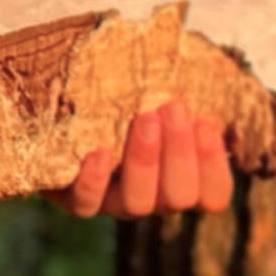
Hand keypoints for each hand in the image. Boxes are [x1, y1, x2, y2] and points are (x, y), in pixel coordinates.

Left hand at [44, 100, 233, 218]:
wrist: (61, 117)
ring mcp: (114, 204)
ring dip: (145, 160)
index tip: (205, 122)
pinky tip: (99, 151)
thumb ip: (182, 94)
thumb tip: (209, 72)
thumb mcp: (157, 96)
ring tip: (143, 118)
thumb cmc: (124, 100)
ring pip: (139, 203)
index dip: (213, 163)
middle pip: (179, 197)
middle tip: (173, 107)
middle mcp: (153, 199)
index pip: (213, 193)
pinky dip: (95, 179)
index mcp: (180, 180)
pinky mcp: (76, 201)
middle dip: (180, 152)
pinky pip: (87, 203)